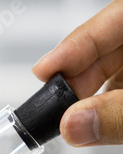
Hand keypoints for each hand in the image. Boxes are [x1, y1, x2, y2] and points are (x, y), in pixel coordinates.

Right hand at [33, 0, 122, 146]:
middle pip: (102, 50)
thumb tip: (73, 126)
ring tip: (67, 115)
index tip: (42, 71)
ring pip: (108, 72)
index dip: (71, 47)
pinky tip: (89, 116)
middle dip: (74, 79)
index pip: (108, 23)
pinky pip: (116, 89)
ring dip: (85, 96)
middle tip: (51, 104)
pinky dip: (101, 105)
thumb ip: (118, 116)